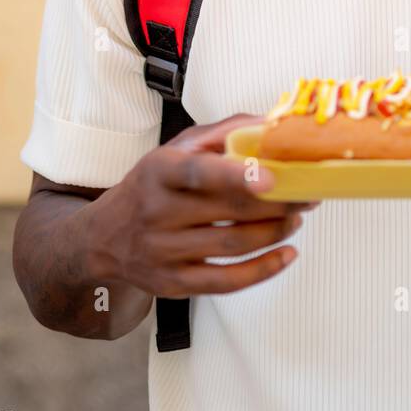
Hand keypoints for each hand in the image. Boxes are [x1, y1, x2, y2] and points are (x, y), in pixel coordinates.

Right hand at [83, 113, 318, 298]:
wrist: (102, 238)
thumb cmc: (151, 185)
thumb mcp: (175, 149)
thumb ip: (223, 132)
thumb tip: (271, 124)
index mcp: (160, 171)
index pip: (199, 172)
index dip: (237, 175)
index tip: (273, 176)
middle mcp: (158, 212)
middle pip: (229, 212)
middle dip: (278, 202)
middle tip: (308, 192)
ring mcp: (164, 253)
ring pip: (233, 246)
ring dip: (275, 231)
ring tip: (297, 216)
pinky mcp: (173, 285)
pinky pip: (226, 282)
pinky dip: (263, 270)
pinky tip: (287, 254)